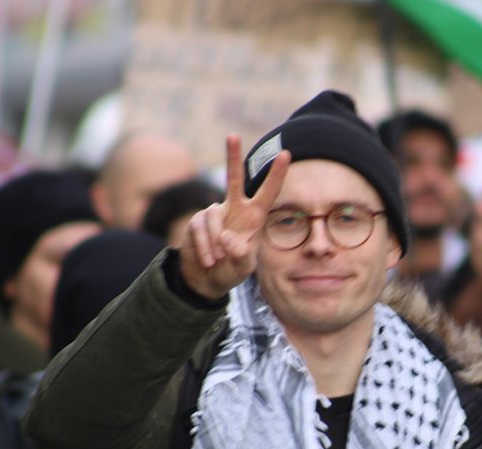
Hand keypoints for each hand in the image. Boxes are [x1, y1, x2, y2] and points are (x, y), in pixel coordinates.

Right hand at [179, 135, 290, 299]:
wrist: (206, 280)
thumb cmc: (231, 271)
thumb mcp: (244, 267)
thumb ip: (242, 254)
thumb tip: (227, 237)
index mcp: (253, 217)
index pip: (267, 192)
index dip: (276, 174)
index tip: (285, 154)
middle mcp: (234, 209)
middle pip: (233, 178)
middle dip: (232, 157)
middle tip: (232, 135)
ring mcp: (214, 214)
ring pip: (212, 217)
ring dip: (215, 242)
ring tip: (217, 260)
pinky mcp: (196, 222)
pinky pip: (199, 229)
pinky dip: (204, 247)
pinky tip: (208, 260)